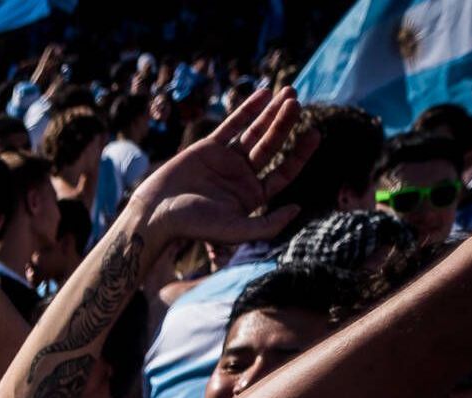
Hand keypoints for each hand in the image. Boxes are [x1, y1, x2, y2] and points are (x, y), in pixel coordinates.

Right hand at [129, 85, 316, 249]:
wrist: (157, 214)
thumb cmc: (195, 226)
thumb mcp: (236, 230)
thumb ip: (269, 225)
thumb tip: (298, 209)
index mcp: (252, 196)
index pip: (284, 171)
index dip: (301, 153)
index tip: (315, 133)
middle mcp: (242, 177)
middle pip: (272, 145)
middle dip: (286, 123)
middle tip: (297, 103)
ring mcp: (226, 160)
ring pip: (255, 131)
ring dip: (271, 112)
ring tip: (288, 92)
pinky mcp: (208, 147)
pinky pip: (232, 124)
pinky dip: (248, 109)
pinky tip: (264, 94)